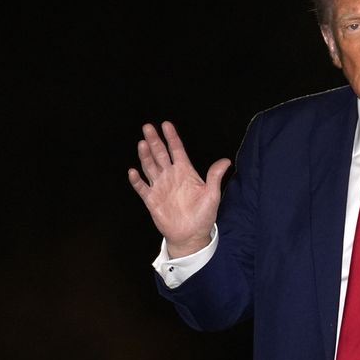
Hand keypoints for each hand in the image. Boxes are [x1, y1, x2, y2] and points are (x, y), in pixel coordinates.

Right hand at [128, 121, 230, 257]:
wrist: (191, 235)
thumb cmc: (203, 215)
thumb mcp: (212, 195)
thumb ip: (215, 176)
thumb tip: (226, 161)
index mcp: (185, 172)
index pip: (177, 150)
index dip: (172, 137)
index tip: (166, 124)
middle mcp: (171, 176)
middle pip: (160, 154)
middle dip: (155, 141)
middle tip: (148, 127)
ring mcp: (160, 187)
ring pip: (150, 167)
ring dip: (145, 156)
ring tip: (142, 143)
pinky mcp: (151, 199)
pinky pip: (142, 187)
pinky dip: (137, 180)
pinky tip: (133, 171)